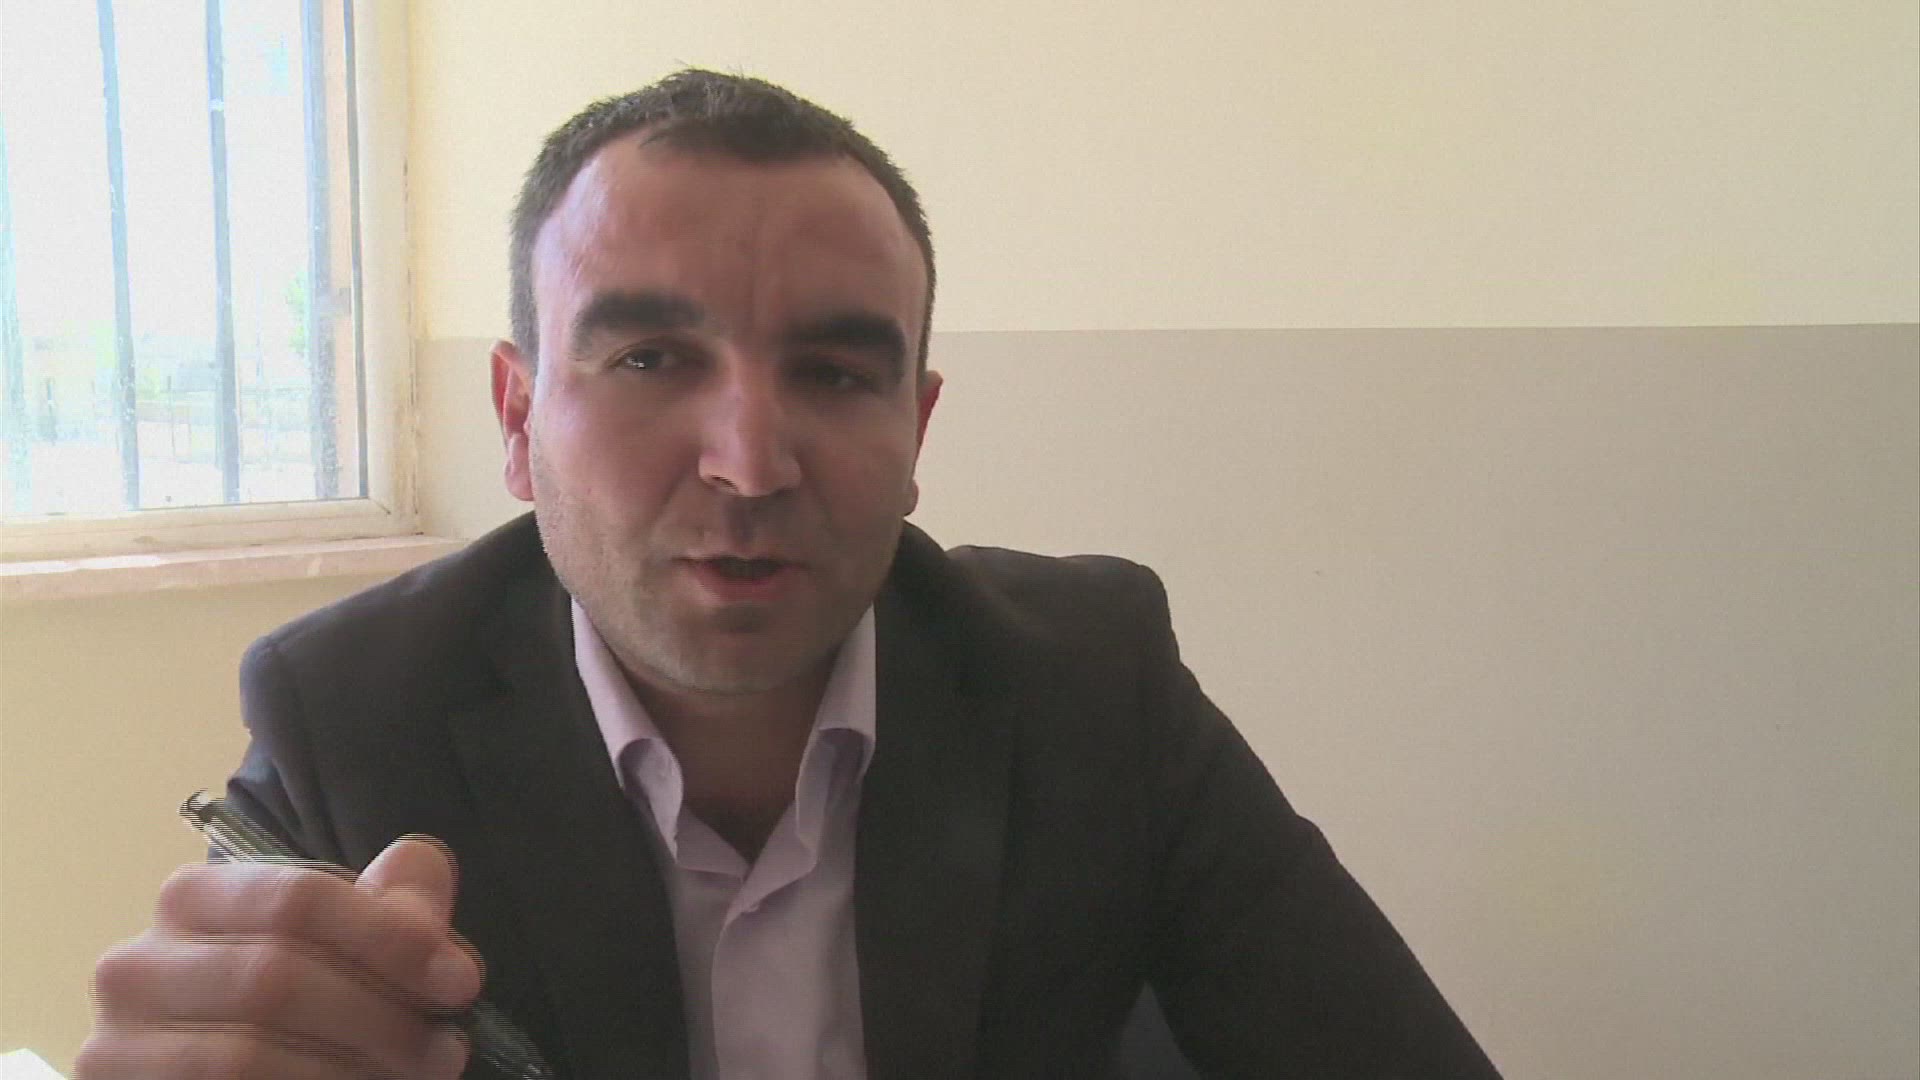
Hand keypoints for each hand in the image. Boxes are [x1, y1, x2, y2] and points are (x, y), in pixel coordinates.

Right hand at [77, 836, 480, 1078]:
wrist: (223, 1070)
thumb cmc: (296, 1002)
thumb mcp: (344, 943)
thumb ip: (390, 902)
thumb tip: (420, 868)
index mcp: (193, 897)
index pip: (297, 899)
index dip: (390, 939)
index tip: (461, 981)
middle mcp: (137, 964)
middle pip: (276, 978)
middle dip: (381, 1016)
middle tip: (448, 1047)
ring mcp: (119, 1045)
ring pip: (248, 1055)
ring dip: (352, 1069)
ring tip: (420, 1074)